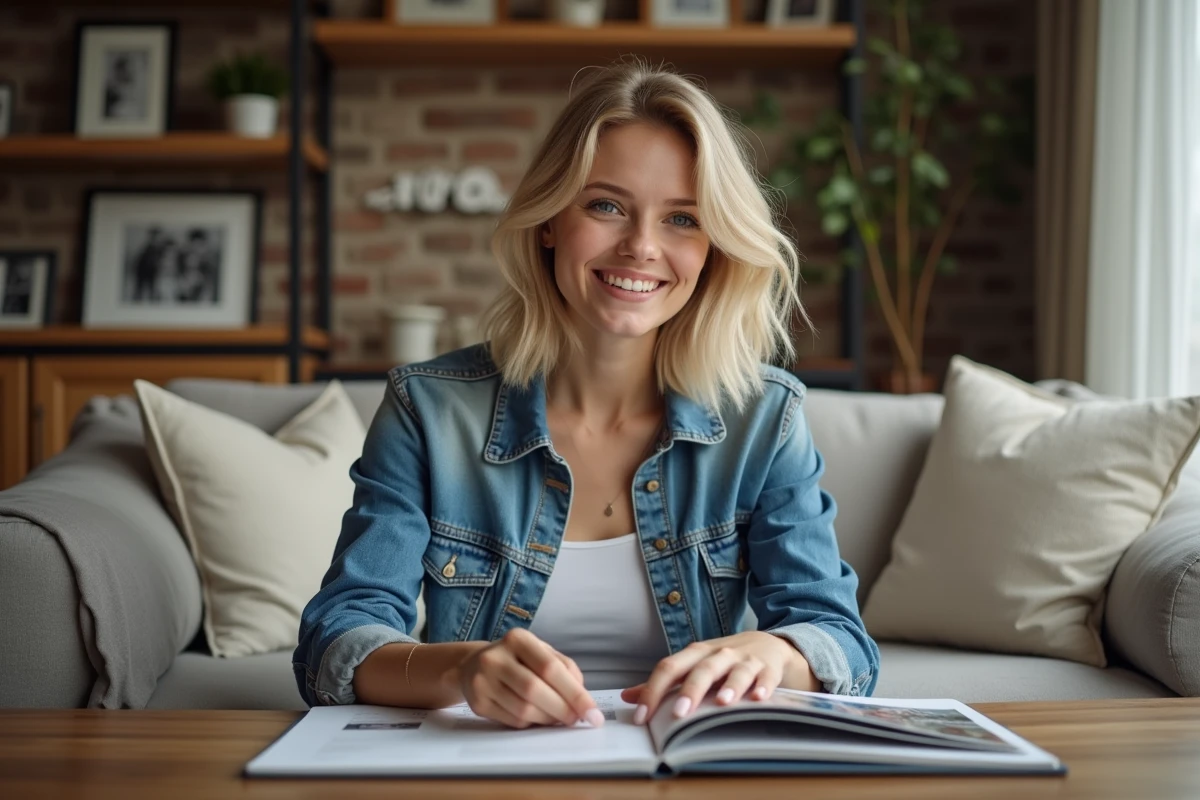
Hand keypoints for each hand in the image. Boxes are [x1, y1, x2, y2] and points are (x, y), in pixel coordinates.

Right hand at [450, 628, 602, 729]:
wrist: (472, 665)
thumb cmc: (517, 659)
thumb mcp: (540, 651)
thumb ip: (565, 669)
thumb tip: (583, 699)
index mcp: (517, 639)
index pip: (550, 668)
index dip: (575, 693)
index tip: (592, 712)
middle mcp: (496, 657)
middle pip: (535, 690)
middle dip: (563, 709)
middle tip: (578, 719)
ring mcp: (482, 681)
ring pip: (524, 710)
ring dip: (549, 719)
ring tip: (559, 717)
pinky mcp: (478, 703)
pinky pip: (513, 720)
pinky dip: (532, 723)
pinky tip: (538, 717)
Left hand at [620, 631, 813, 724]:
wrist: (768, 644)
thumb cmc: (723, 660)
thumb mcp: (693, 665)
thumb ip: (663, 682)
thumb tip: (628, 697)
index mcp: (695, 654)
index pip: (669, 668)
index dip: (653, 690)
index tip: (641, 716)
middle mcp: (718, 655)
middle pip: (701, 670)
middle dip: (690, 691)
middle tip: (679, 713)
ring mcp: (745, 661)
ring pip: (735, 672)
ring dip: (730, 686)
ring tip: (722, 702)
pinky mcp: (768, 670)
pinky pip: (766, 678)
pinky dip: (763, 687)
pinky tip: (758, 699)